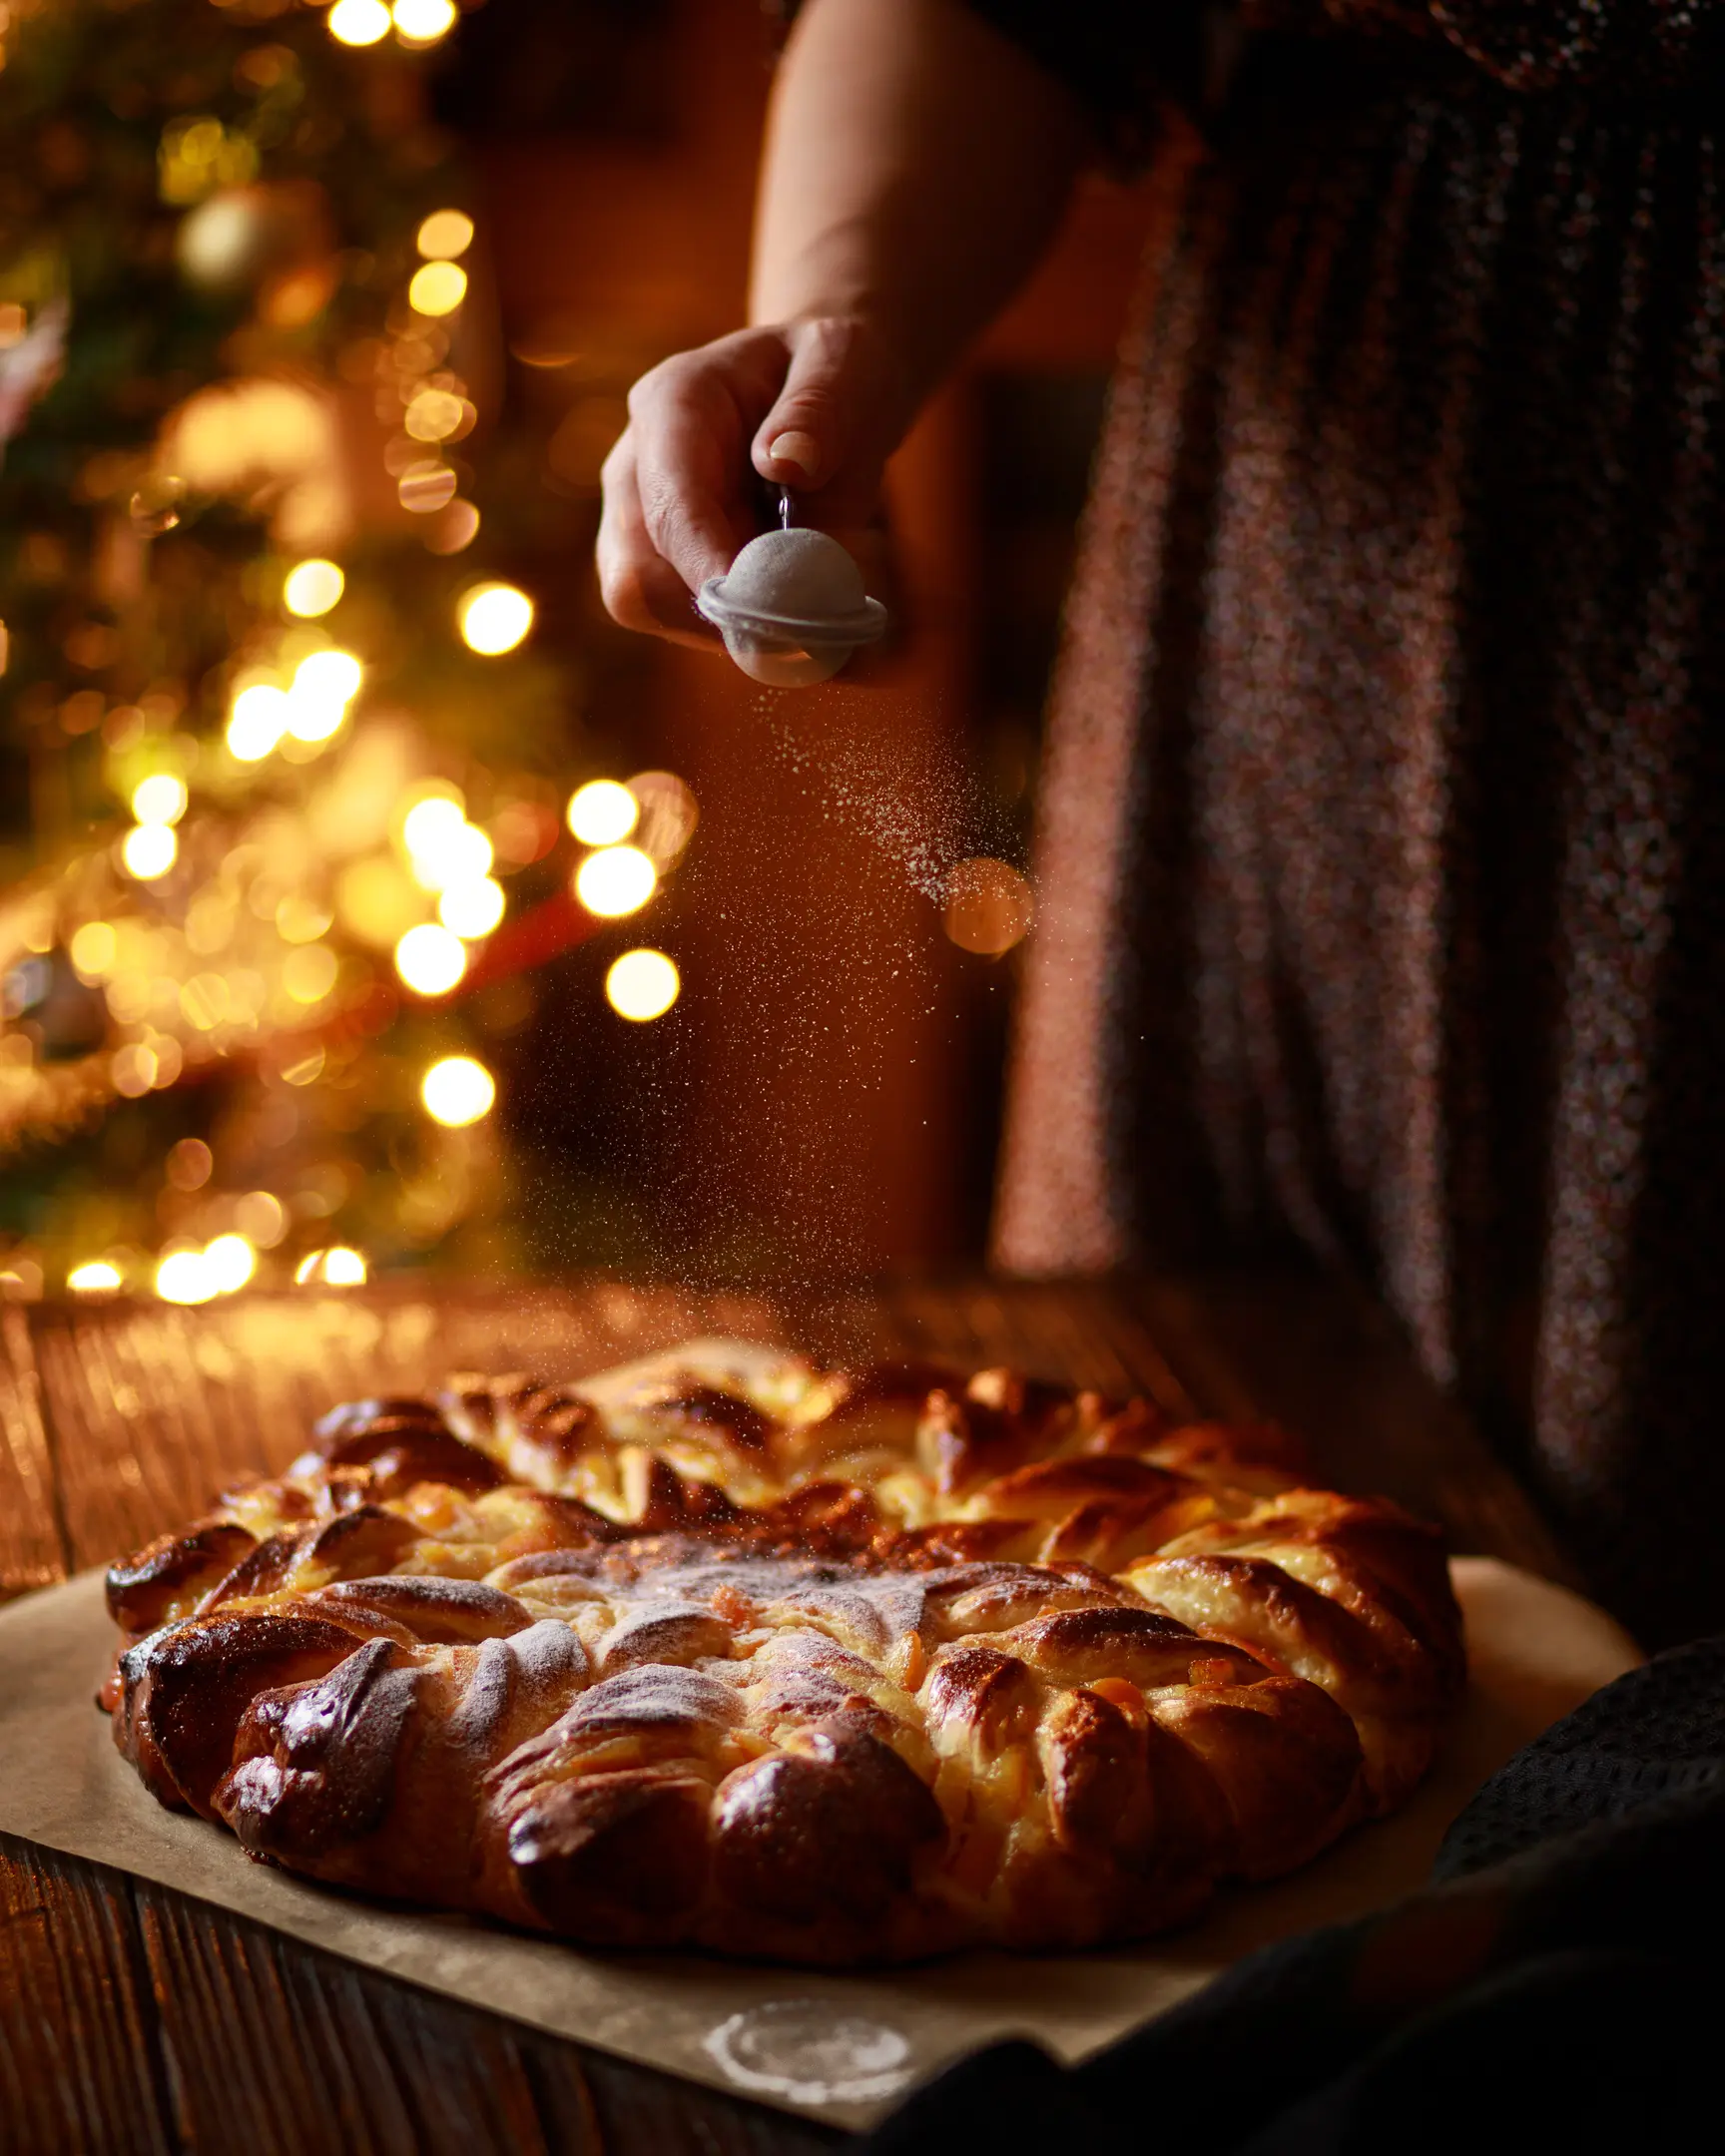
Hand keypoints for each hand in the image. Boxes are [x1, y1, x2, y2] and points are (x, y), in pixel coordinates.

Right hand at [596, 314, 905, 647]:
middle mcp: (636, 465)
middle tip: (807, 614)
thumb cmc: (833, 374)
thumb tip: (788, 464)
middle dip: (720, 608)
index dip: (713, 569)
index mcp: (673, 404)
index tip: (773, 617)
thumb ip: (819, 413)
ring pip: (651, 607)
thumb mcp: (844, 367)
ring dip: (732, 620)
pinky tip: (789, 593)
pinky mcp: (657, 562)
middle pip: (637, 576)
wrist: (824, 390)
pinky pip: (680, 617)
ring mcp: (636, 519)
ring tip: (805, 586)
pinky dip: (740, 624)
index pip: (669, 505)